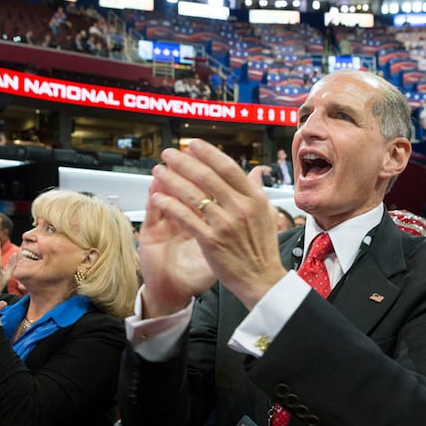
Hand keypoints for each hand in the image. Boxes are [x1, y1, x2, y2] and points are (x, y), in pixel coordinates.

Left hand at [145, 140, 287, 311]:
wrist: (262, 280)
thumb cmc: (262, 249)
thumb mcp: (267, 215)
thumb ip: (257, 191)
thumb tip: (255, 171)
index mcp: (255, 199)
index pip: (228, 168)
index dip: (208, 153)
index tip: (192, 145)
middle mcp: (241, 208)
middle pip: (207, 177)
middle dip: (184, 162)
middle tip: (169, 154)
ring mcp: (225, 224)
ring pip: (193, 195)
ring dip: (172, 180)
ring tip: (158, 171)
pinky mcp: (211, 241)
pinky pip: (186, 217)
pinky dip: (170, 205)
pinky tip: (158, 198)